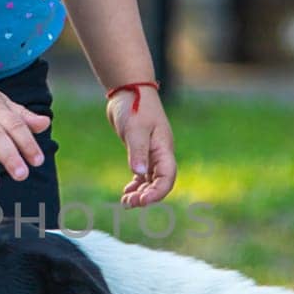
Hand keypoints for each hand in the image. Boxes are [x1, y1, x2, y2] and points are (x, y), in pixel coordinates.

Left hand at [106, 85, 175, 206]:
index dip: (157, 192)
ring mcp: (151, 153)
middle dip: (147, 196)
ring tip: (125, 202)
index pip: (167, 177)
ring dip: (140, 193)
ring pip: (150, 180)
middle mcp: (160, 153)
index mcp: (164, 148)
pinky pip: (142, 174)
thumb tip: (140, 174)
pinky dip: (136, 184)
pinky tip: (126, 192)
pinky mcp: (141, 151)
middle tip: (129, 204)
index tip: (142, 201)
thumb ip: (138, 151)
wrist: (128, 90)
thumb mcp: (135, 129)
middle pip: (160, 182)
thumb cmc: (134, 106)